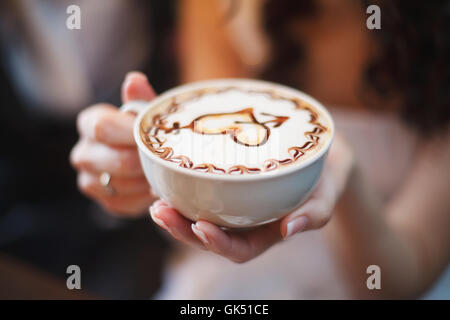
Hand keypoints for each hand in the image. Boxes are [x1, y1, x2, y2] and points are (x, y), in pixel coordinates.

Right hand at [70, 72, 156, 215]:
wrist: (148, 160)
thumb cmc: (148, 131)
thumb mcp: (147, 113)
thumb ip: (142, 100)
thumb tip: (134, 79)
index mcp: (90, 123)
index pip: (102, 127)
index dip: (132, 133)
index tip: (156, 136)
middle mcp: (83, 153)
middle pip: (117, 160)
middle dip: (147, 161)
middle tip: (169, 159)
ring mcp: (90, 181)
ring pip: (123, 185)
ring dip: (148, 180)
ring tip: (166, 172)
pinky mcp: (106, 202)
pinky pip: (128, 203)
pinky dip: (146, 197)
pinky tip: (157, 186)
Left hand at [149, 133, 354, 261]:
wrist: (324, 157)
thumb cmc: (327, 177)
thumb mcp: (329, 193)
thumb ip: (316, 213)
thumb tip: (290, 229)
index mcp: (266, 233)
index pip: (238, 249)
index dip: (217, 243)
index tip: (200, 226)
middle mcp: (245, 222)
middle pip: (209, 235)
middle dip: (182, 228)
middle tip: (160, 210)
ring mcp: (235, 205)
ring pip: (199, 215)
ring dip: (175, 211)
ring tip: (156, 198)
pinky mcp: (228, 185)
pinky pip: (201, 192)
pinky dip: (182, 188)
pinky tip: (165, 176)